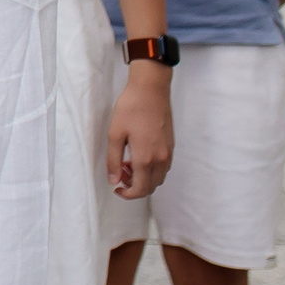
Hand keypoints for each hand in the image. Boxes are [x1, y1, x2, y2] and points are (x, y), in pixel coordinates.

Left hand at [106, 67, 174, 198]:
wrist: (151, 90)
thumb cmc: (131, 109)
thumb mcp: (115, 134)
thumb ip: (113, 160)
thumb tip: (113, 180)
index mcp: (146, 158)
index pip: (141, 189)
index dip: (128, 194)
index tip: (116, 188)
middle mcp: (161, 159)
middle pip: (151, 186)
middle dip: (134, 186)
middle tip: (119, 171)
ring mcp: (169, 152)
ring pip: (158, 177)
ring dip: (143, 177)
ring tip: (126, 161)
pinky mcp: (171, 145)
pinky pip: (163, 167)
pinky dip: (151, 169)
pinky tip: (138, 155)